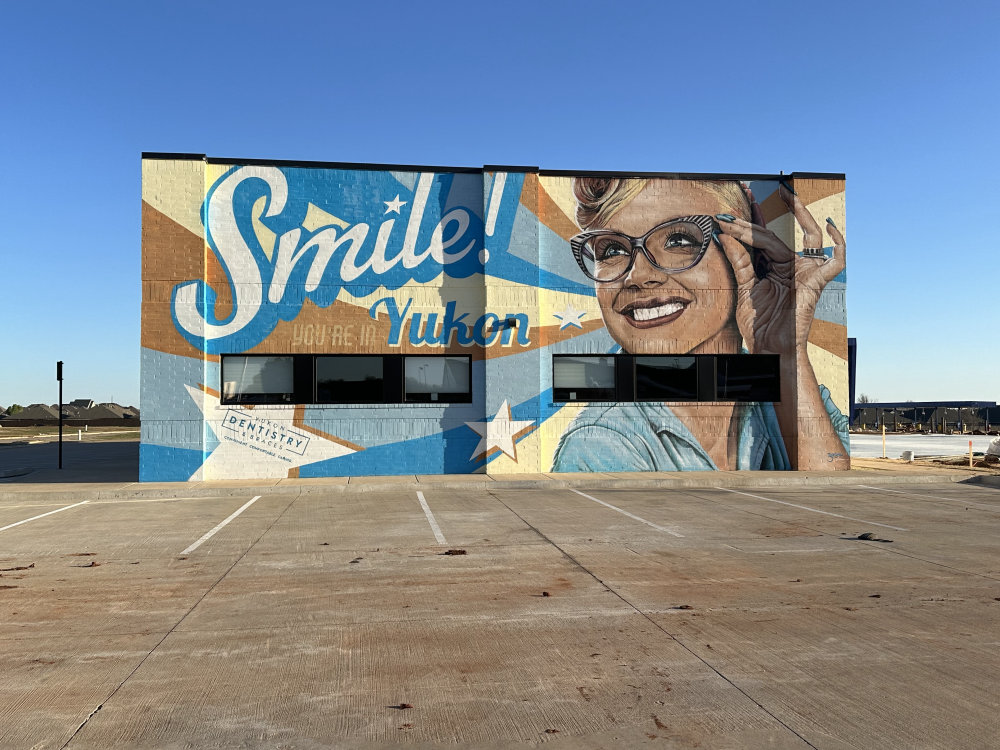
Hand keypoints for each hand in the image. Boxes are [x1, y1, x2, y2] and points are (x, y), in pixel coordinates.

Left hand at [714, 183, 845, 354]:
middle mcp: (792, 266)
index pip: (762, 238)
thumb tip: (724, 235)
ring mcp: (807, 273)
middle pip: (779, 234)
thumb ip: (738, 261)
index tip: (732, 206)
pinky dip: (839, 244)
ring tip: (784, 196)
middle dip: (763, 215)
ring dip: (797, 216)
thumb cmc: (759, 323)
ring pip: (802, 238)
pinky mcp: (818, 283)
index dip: (750, 220)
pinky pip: (836, 260)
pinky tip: (830, 227)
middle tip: (748, 193)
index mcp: (774, 267)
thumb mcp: (745, 287)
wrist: (770, 348)